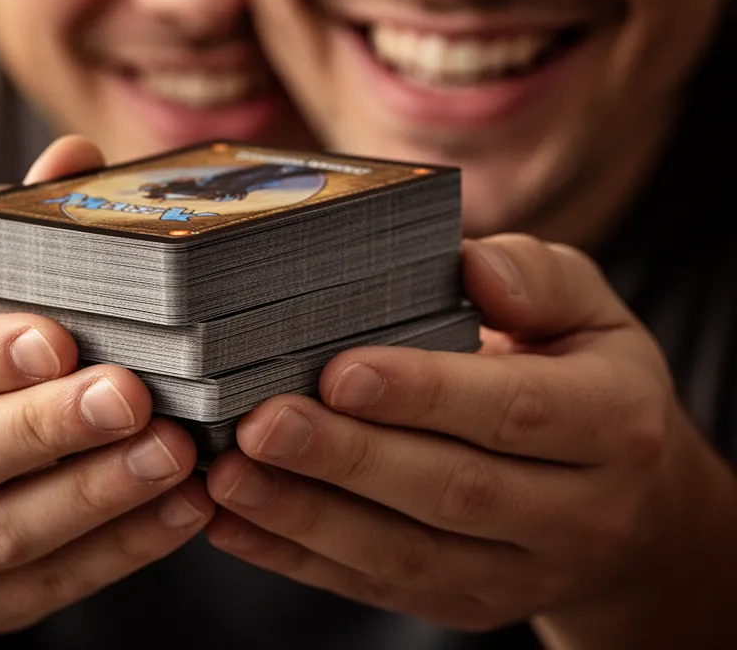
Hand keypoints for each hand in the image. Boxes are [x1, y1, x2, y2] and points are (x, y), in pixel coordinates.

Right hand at [0, 135, 213, 633]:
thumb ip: (0, 239)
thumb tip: (74, 157)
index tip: (59, 337)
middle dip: (47, 428)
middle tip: (134, 396)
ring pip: (2, 535)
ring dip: (96, 497)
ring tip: (175, 455)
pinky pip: (44, 588)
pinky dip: (117, 552)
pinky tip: (181, 511)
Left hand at [204, 234, 724, 632]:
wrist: (635, 506)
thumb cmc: (589, 379)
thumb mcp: (592, 312)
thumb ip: (538, 279)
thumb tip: (473, 265)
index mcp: (612, 423)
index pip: (515, 411)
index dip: (426, 393)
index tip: (340, 371)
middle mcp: (578, 512)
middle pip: (452, 490)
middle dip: (348, 458)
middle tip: (263, 424)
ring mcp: (519, 571)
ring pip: (405, 554)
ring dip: (308, 517)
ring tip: (232, 478)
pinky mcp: (466, 602)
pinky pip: (377, 586)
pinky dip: (299, 558)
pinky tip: (236, 525)